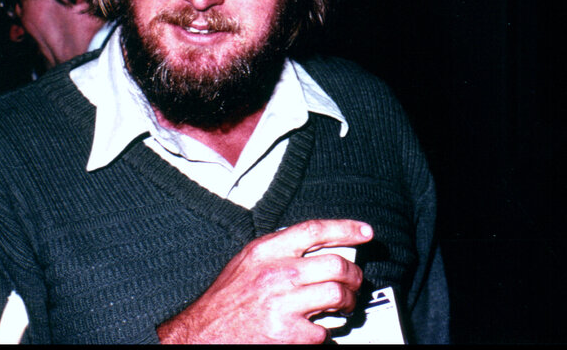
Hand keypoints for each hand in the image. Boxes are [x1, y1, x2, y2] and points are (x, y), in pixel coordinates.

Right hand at [157, 219, 372, 343]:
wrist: (201, 337)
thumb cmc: (223, 303)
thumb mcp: (246, 263)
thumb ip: (277, 251)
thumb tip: (313, 248)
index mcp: (266, 251)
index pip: (315, 230)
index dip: (346, 228)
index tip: (364, 233)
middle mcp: (277, 274)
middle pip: (336, 264)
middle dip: (354, 275)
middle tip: (356, 282)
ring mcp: (284, 304)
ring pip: (337, 294)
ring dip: (348, 302)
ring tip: (345, 307)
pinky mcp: (288, 334)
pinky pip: (324, 330)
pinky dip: (325, 333)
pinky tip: (316, 330)